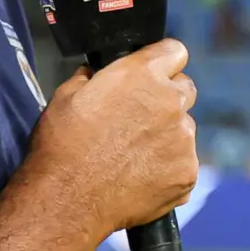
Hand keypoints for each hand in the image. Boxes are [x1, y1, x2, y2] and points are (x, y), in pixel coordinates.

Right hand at [25, 38, 198, 242]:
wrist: (69, 198)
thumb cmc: (62, 144)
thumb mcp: (67, 94)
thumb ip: (93, 77)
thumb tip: (98, 73)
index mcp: (144, 75)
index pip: (175, 51)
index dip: (162, 62)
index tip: (153, 73)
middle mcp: (171, 103)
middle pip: (185, 90)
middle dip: (167, 98)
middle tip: (140, 117)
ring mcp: (183, 140)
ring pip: (185, 129)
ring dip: (168, 135)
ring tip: (134, 154)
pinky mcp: (187, 173)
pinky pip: (184, 163)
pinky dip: (169, 168)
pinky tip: (141, 176)